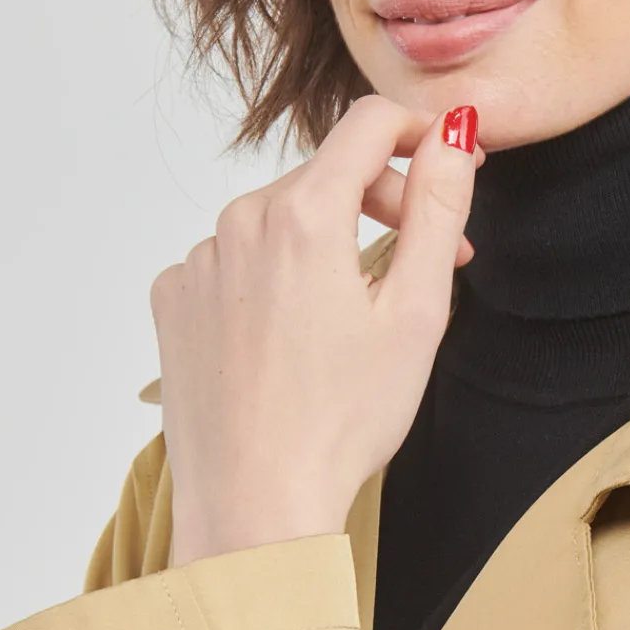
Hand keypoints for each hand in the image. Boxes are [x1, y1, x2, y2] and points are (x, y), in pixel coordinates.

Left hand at [149, 96, 484, 566]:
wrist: (255, 506)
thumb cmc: (342, 421)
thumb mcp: (417, 312)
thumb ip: (438, 209)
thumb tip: (454, 135)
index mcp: (303, 215)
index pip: (369, 123)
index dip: (423, 132)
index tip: (453, 161)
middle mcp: (238, 222)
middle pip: (328, 173)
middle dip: (387, 202)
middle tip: (432, 260)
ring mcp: (199, 261)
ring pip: (282, 218)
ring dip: (331, 240)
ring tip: (360, 311)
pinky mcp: (174, 299)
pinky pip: (237, 259)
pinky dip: (276, 275)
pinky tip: (298, 333)